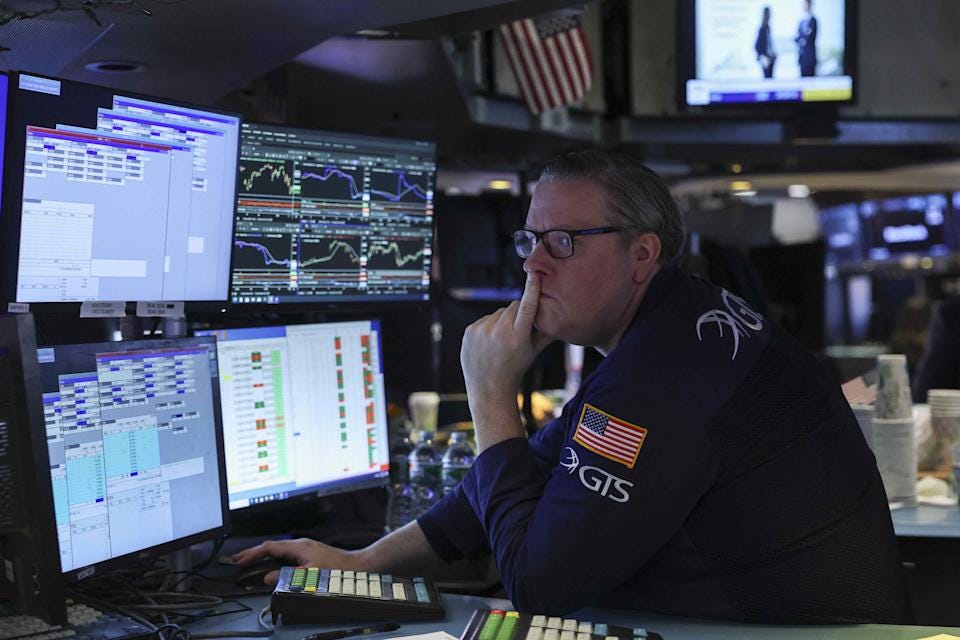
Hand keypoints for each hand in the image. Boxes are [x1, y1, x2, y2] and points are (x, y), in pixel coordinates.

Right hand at [232, 538, 360, 584]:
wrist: (356, 565)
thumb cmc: (336, 569)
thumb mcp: (309, 575)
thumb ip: (287, 575)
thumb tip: (268, 577)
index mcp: (298, 546)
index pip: (269, 547)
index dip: (252, 554)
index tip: (240, 561)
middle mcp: (300, 544)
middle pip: (271, 546)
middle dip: (253, 552)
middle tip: (238, 559)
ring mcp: (305, 547)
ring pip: (278, 549)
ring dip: (263, 555)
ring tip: (250, 561)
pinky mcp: (309, 552)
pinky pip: (285, 552)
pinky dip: (274, 557)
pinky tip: (271, 563)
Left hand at [461, 273, 555, 399]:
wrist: (488, 388)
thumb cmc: (515, 370)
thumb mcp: (533, 352)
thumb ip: (546, 333)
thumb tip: (562, 318)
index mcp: (518, 336)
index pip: (527, 306)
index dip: (532, 288)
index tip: (534, 274)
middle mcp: (499, 331)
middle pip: (513, 306)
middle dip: (517, 314)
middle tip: (517, 332)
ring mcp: (482, 330)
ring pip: (499, 312)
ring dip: (502, 320)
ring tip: (502, 341)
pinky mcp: (470, 331)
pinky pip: (485, 319)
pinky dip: (489, 326)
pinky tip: (490, 342)